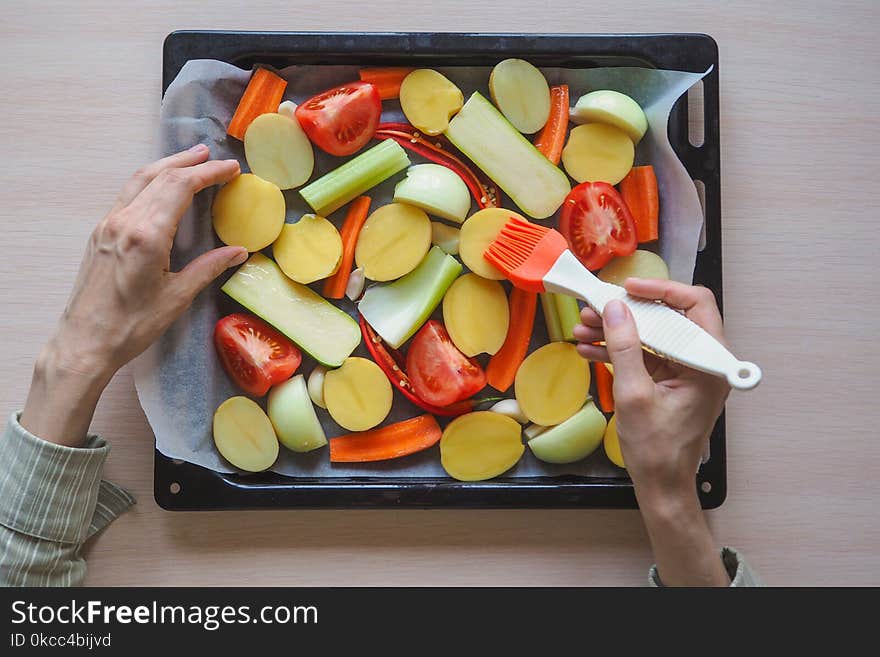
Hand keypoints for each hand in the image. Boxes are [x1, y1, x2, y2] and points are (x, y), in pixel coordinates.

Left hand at [21, 146, 247, 445]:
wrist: (84, 341)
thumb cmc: (132, 326)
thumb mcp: (177, 297)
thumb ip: (208, 268)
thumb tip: (239, 251)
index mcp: (146, 235)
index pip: (180, 187)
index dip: (208, 173)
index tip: (231, 169)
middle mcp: (124, 221)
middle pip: (160, 176)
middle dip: (190, 163)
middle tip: (216, 158)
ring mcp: (108, 224)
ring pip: (140, 180)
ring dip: (168, 165)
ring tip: (191, 158)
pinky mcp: (101, 232)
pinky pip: (128, 194)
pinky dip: (150, 180)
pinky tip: (162, 185)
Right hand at [573, 278, 731, 585]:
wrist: (661, 486)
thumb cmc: (656, 449)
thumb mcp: (634, 395)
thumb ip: (625, 348)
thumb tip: (614, 308)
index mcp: (708, 362)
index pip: (695, 304)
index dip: (661, 289)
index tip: (627, 288)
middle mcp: (702, 361)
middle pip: (668, 317)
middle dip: (628, 312)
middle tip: (594, 308)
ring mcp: (685, 371)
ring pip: (652, 334)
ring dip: (617, 330)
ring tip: (582, 328)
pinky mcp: (669, 381)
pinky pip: (645, 355)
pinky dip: (618, 350)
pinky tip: (588, 348)